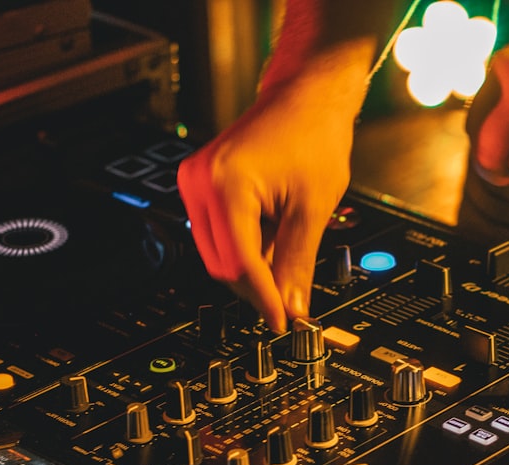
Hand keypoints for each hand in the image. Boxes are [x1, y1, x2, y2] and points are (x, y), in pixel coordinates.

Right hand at [177, 74, 357, 332]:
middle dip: (256, 286)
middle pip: (222, 265)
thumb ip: (298, 263)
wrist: (304, 98)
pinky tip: (271, 239)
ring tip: (285, 255)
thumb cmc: (312, 135)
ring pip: (216, 254)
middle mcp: (200, 182)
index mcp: (227, 184)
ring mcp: (195, 182)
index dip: (263, 298)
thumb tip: (292, 307)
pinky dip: (243, 248)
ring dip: (250, 267)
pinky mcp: (199, 184)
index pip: (240, 263)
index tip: (281, 322)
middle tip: (290, 298)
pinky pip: (216, 235)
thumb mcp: (313, 208)